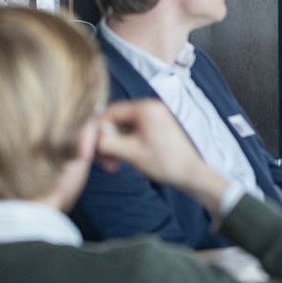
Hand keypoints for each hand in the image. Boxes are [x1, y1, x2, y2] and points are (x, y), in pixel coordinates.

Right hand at [95, 99, 228, 207]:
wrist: (193, 175)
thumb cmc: (166, 162)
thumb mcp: (131, 152)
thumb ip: (106, 142)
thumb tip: (88, 138)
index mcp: (145, 108)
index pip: (109, 112)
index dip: (97, 130)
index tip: (92, 149)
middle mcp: (149, 108)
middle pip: (115, 120)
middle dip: (106, 141)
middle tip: (104, 162)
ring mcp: (154, 118)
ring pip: (122, 129)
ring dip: (114, 146)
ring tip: (113, 166)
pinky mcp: (156, 129)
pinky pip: (133, 134)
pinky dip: (125, 147)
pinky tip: (123, 162)